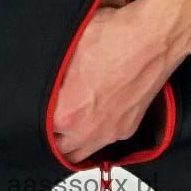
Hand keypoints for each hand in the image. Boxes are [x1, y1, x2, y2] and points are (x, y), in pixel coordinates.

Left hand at [50, 0, 175, 164]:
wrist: (153, 38)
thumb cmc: (114, 38)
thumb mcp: (66, 50)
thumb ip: (52, 77)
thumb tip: (43, 82)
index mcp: (66, 114)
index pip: (39, 131)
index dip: (36, 118)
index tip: (37, 109)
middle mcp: (88, 130)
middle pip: (60, 149)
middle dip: (54, 136)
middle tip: (51, 119)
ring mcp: (111, 132)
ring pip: (83, 152)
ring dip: (74, 142)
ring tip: (69, 125)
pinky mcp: (129, 127)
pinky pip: (105, 142)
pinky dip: (96, 135)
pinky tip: (93, 119)